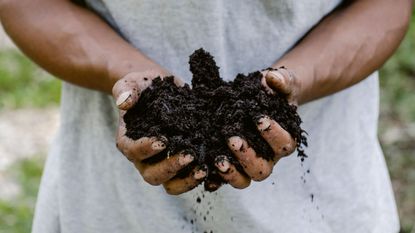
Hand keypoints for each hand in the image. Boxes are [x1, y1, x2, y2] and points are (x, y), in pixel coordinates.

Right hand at [112, 71, 206, 194]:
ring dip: (187, 180)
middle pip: (153, 175)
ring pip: (171, 184)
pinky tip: (214, 167)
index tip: (163, 141)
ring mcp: (164, 163)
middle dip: (171, 168)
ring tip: (204, 169)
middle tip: (189, 155)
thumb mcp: (133, 82)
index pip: (134, 152)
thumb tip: (124, 102)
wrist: (161, 88)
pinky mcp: (182, 163)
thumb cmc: (144, 86)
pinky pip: (189, 179)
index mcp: (129, 141)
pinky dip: (200, 178)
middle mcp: (145, 159)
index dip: (146, 149)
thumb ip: (126, 90)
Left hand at [215, 68, 298, 188]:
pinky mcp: (231, 166)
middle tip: (232, 138)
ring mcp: (248, 165)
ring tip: (218, 159)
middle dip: (247, 156)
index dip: (273, 134)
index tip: (259, 119)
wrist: (261, 97)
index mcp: (284, 141)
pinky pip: (223, 179)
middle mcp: (268, 158)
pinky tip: (203, 170)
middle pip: (262, 169)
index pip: (284, 144)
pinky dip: (214, 179)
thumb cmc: (274, 92)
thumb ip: (282, 80)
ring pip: (244, 180)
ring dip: (231, 172)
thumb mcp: (282, 83)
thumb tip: (272, 78)